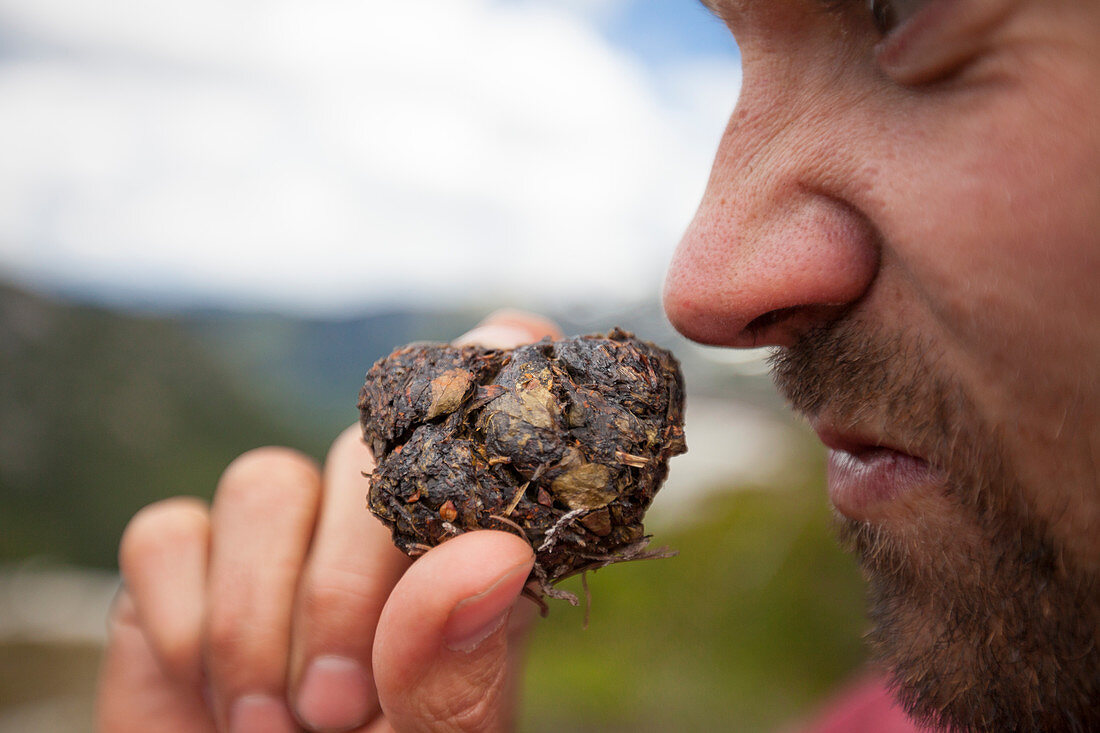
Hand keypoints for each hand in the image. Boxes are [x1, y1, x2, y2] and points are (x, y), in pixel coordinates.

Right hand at [96, 310, 562, 732]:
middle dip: (343, 587)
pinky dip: (185, 620)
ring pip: (264, 481)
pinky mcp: (185, 561)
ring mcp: (277, 536)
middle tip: (338, 712)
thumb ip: (459, 666)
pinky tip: (207, 693)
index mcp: (465, 552)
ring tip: (274, 725)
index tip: (503, 371)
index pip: (491, 420)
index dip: (500, 367)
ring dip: (258, 618)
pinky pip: (168, 532)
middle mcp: (373, 523)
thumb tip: (490, 553)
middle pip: (362, 451)